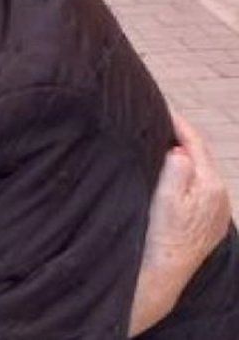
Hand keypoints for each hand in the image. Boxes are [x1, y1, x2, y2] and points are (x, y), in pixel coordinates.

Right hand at [128, 114, 232, 335]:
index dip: (179, 124)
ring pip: (204, 172)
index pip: (195, 144)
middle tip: (165, 120)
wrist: (166, 272)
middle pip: (203, 156)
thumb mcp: (164, 199)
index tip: (163, 108)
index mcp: (209, 185)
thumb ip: (175, 170)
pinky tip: (178, 174)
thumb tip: (179, 150)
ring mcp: (218, 210)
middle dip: (185, 137)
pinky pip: (203, 187)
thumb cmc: (161, 236)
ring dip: (188, 155)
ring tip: (168, 142)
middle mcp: (220, 195)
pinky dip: (191, 174)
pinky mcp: (212, 222)